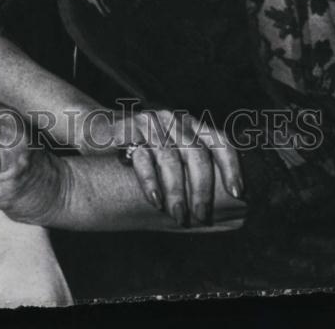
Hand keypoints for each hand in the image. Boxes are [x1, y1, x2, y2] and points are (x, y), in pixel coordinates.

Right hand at [113, 107, 243, 226]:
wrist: (96, 130)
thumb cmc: (140, 151)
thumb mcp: (171, 155)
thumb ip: (193, 170)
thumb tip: (230, 206)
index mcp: (190, 125)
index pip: (220, 141)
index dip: (232, 167)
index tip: (238, 194)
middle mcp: (173, 120)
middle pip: (197, 153)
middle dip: (202, 189)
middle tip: (202, 216)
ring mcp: (150, 122)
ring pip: (171, 158)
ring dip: (177, 191)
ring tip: (178, 216)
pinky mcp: (128, 128)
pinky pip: (143, 157)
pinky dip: (152, 182)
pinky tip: (156, 201)